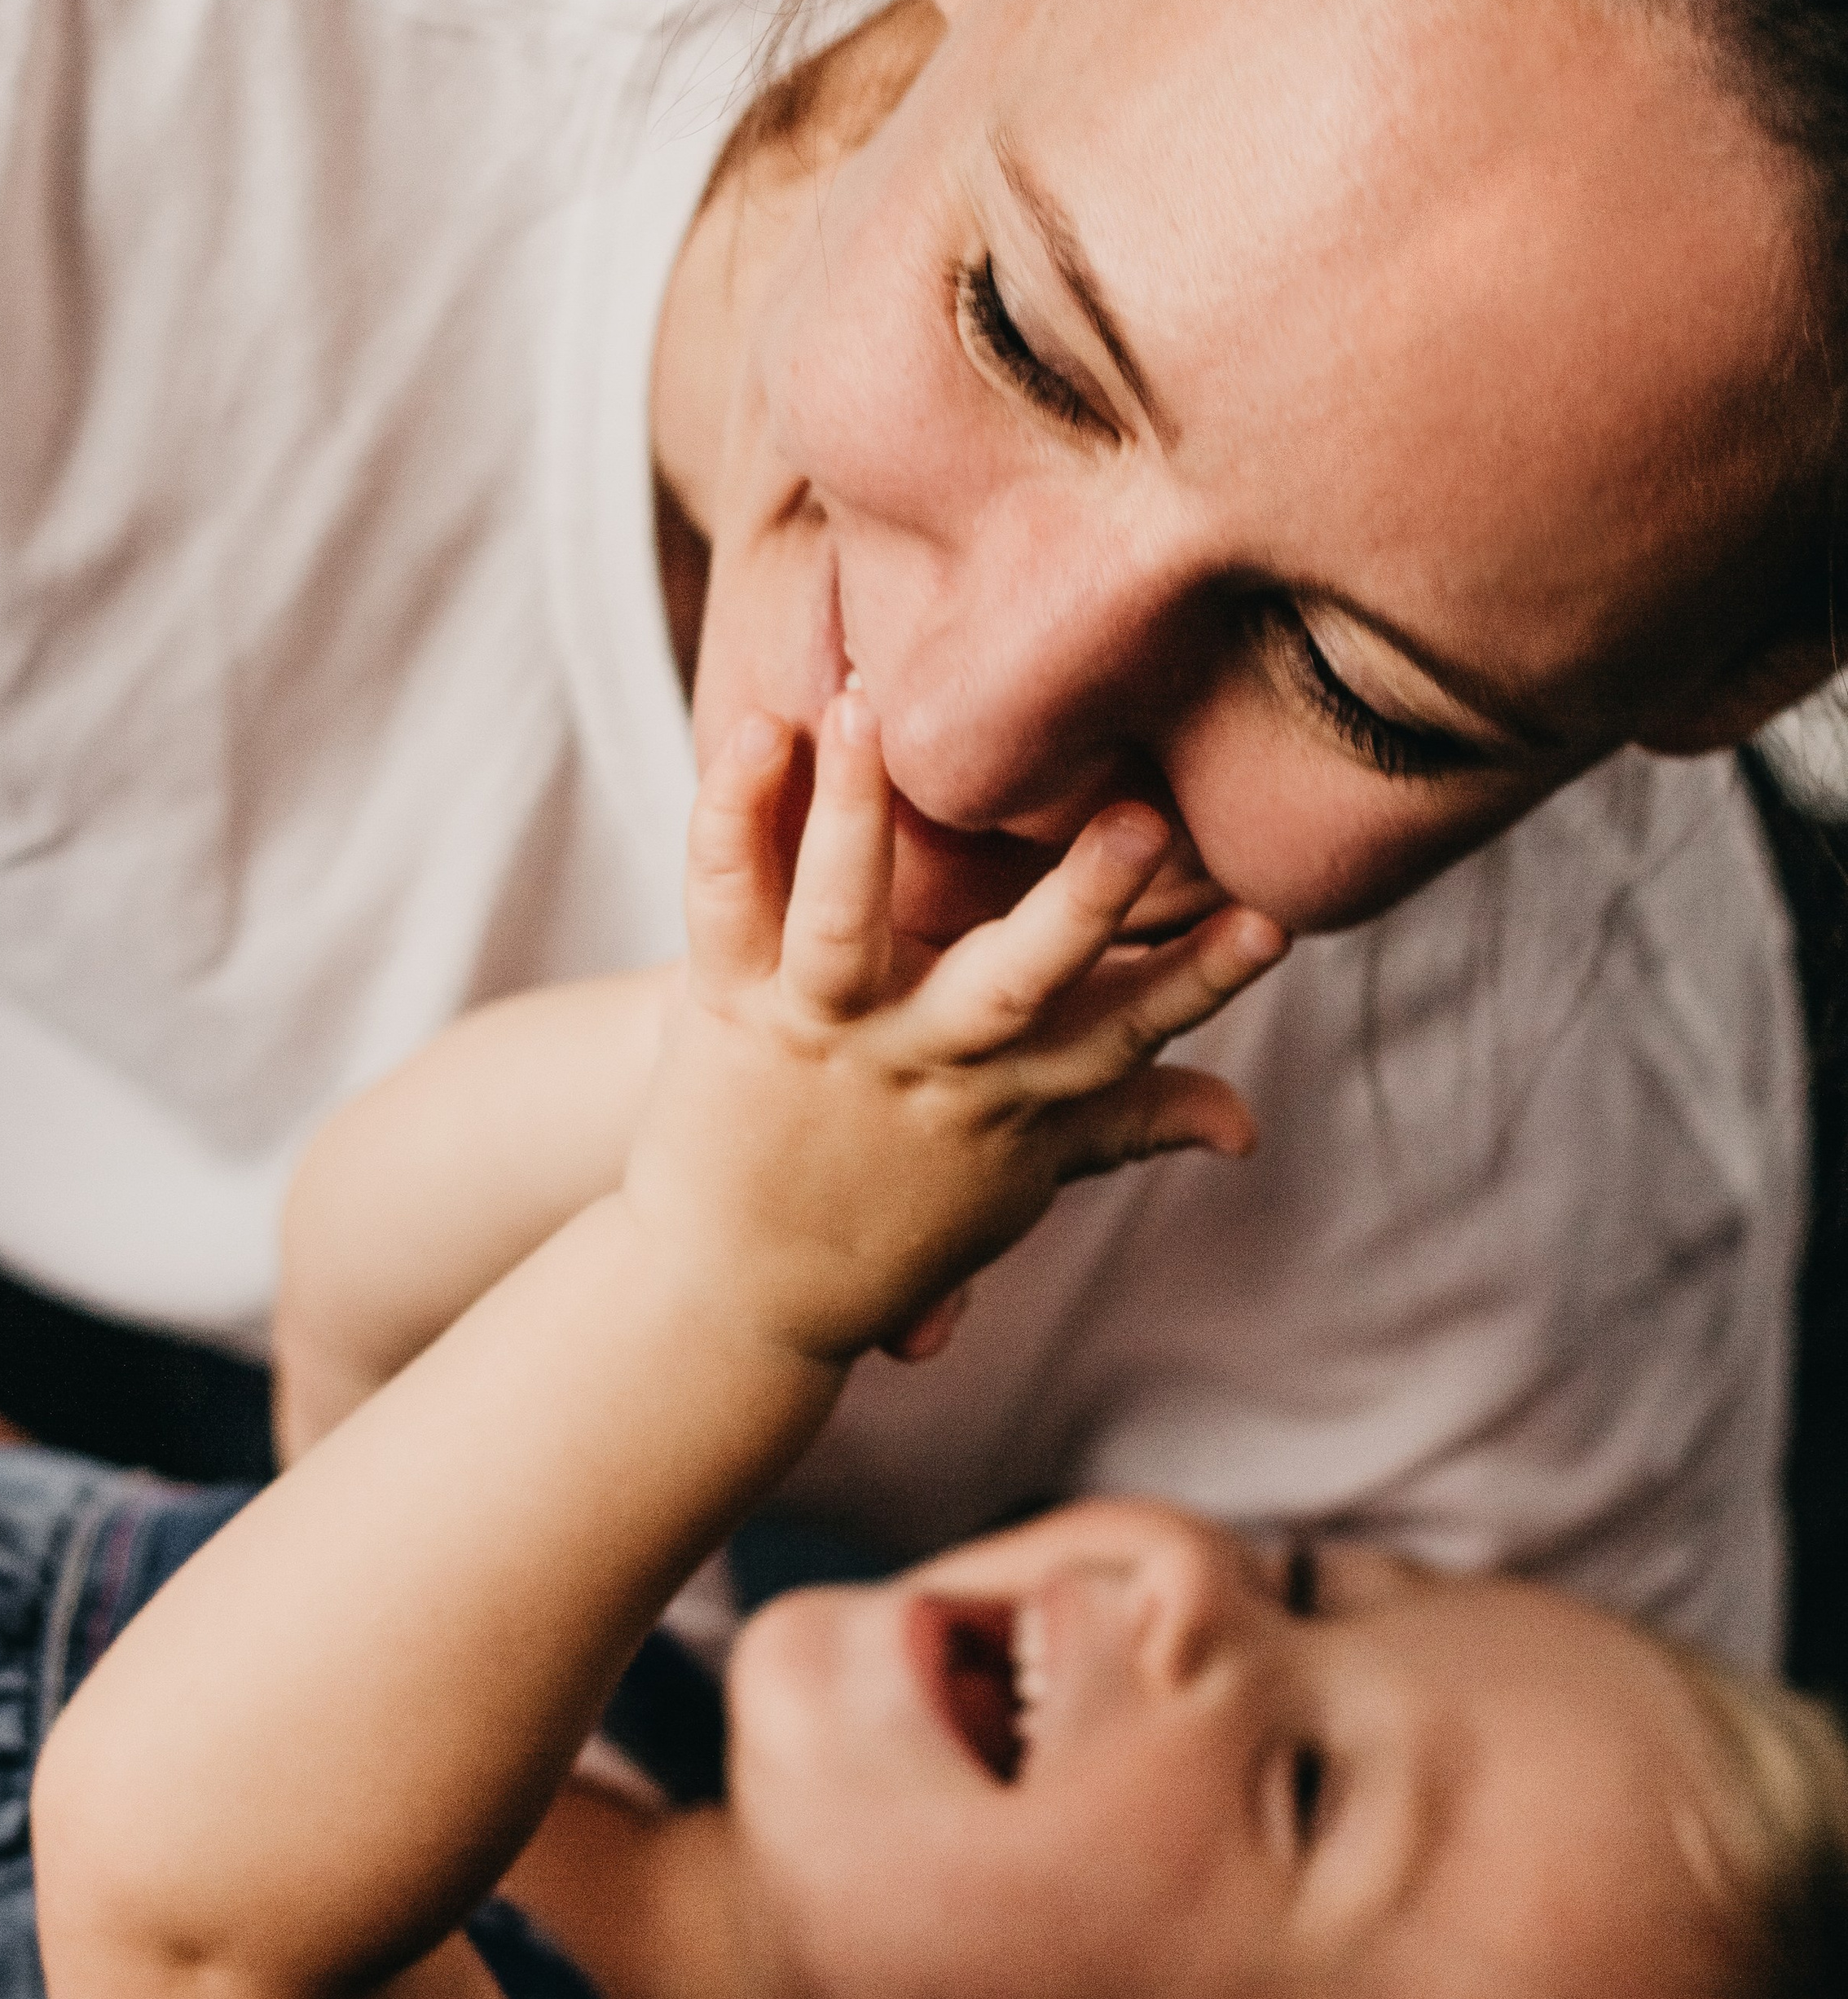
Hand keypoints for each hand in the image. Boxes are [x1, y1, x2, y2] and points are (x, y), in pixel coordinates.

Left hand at [623, 694, 1286, 1368]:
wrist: (734, 1292)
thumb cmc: (896, 1215)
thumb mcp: (1021, 1176)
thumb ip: (1130, 1123)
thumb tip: (1247, 1126)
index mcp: (1009, 1096)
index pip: (1125, 1034)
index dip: (1203, 982)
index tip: (1276, 924)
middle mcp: (924, 1060)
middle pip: (1013, 980)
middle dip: (1081, 904)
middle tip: (1145, 822)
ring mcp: (821, 1030)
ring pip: (843, 918)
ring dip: (858, 815)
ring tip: (872, 707)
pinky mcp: (725, 1004)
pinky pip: (722, 897)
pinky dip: (733, 813)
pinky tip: (758, 729)